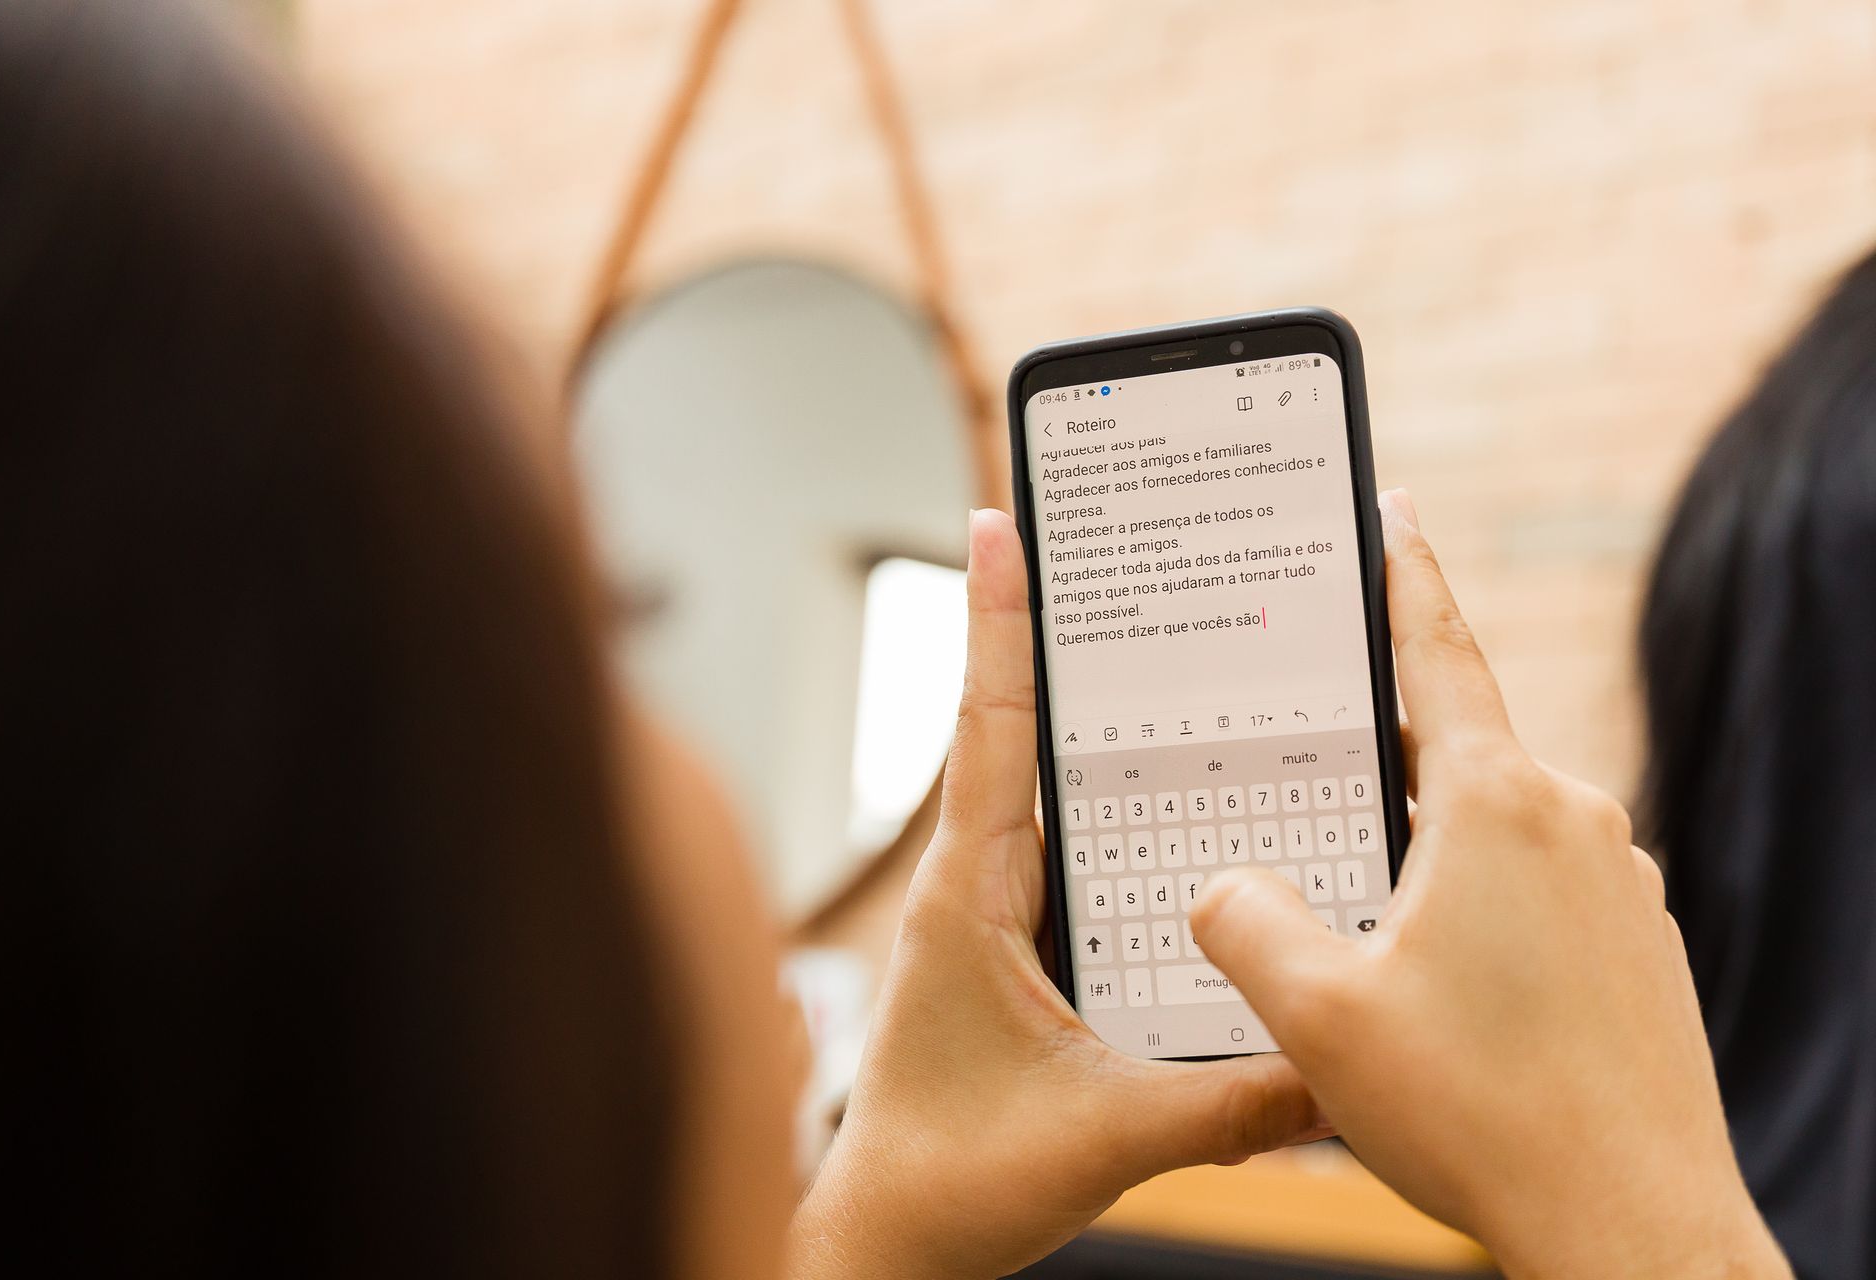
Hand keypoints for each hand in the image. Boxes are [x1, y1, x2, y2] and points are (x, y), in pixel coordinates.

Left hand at [788, 509, 1328, 1279]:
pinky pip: (1069, 858)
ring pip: (1050, 795)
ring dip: (1095, 729)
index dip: (999, 622)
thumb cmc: (951, 1180)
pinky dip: (1112, 817)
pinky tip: (1177, 813)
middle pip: (1023, 734)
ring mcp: (992, 916)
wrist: (889, 1244)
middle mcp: (976, 886)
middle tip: (1118, 554)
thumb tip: (1338, 1068)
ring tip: (1169, 657)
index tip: (998, 522)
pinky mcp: (1014, 952)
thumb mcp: (1103, 1138)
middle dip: (1064, 642)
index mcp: (970, 895)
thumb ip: (1228, 1101)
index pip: (989, 729)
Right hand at [1189, 491, 1788, 1279]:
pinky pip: (1536, 897)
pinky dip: (1476, 916)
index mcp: (1497, 804)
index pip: (1439, 654)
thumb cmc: (1482, 1115)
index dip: (1403, 576)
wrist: (1632, 1230)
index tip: (1392, 511)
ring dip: (1421, 859)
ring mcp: (1620, 888)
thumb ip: (1243, 919)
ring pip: (1490, 836)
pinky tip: (1434, 996)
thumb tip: (1228, 886)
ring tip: (1357, 933)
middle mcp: (1575, 823)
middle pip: (1450, 754)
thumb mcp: (1315, 1013)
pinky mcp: (1637, 951)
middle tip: (1299, 787)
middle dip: (1372, 767)